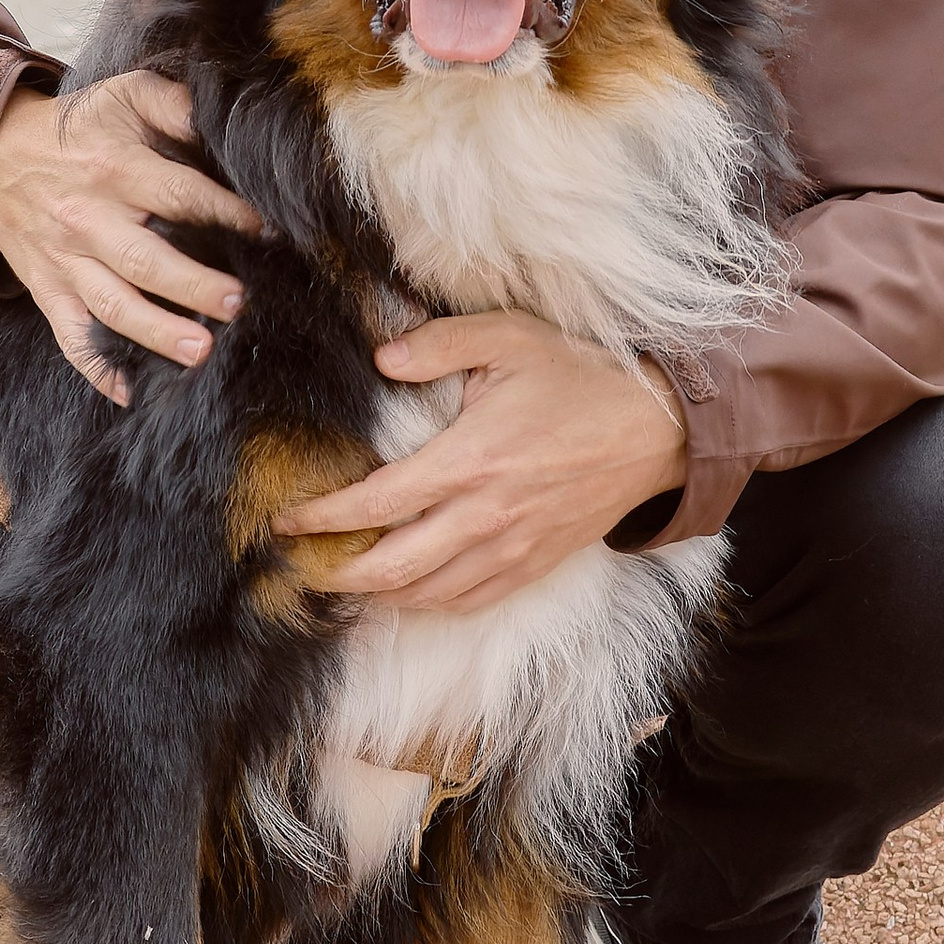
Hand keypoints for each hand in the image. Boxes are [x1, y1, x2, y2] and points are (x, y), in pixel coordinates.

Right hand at [0, 70, 260, 402]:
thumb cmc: (76, 130)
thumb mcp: (122, 97)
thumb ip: (173, 104)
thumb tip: (220, 122)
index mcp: (115, 169)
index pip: (178, 194)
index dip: (224, 212)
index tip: (265, 232)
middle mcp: (90, 219)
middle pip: (146, 258)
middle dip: (194, 285)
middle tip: (238, 303)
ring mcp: (67, 261)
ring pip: (112, 304)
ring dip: (156, 332)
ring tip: (200, 352)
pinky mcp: (49, 290)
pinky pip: (70, 336)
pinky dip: (96, 368)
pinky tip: (129, 392)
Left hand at [276, 314, 688, 611]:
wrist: (656, 429)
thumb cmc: (580, 377)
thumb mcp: (510, 338)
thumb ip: (440, 344)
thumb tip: (383, 358)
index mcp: (470, 459)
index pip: (377, 502)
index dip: (324, 518)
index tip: (287, 521)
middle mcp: (486, 514)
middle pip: (392, 567)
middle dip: (337, 572)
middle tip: (302, 565)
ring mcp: (512, 547)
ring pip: (428, 594)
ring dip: (378, 595)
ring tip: (342, 583)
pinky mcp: (535, 563)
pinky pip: (471, 602)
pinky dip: (429, 606)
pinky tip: (406, 595)